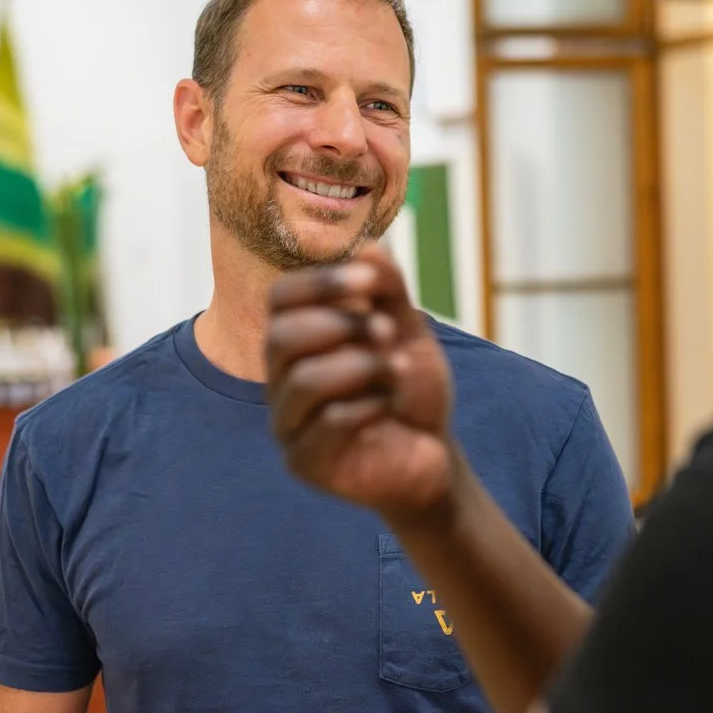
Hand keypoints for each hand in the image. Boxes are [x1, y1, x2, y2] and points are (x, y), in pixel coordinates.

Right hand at [265, 243, 456, 525]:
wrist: (432, 454)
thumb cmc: (409, 390)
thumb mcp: (408, 331)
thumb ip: (389, 291)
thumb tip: (371, 248)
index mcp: (298, 340)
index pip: (280, 297)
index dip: (321, 282)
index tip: (370, 280)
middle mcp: (281, 380)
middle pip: (280, 337)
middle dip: (341, 325)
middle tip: (387, 330)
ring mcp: (288, 424)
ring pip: (304, 381)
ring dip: (361, 367)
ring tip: (396, 369)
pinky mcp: (306, 464)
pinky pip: (326, 425)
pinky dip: (367, 406)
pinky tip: (388, 406)